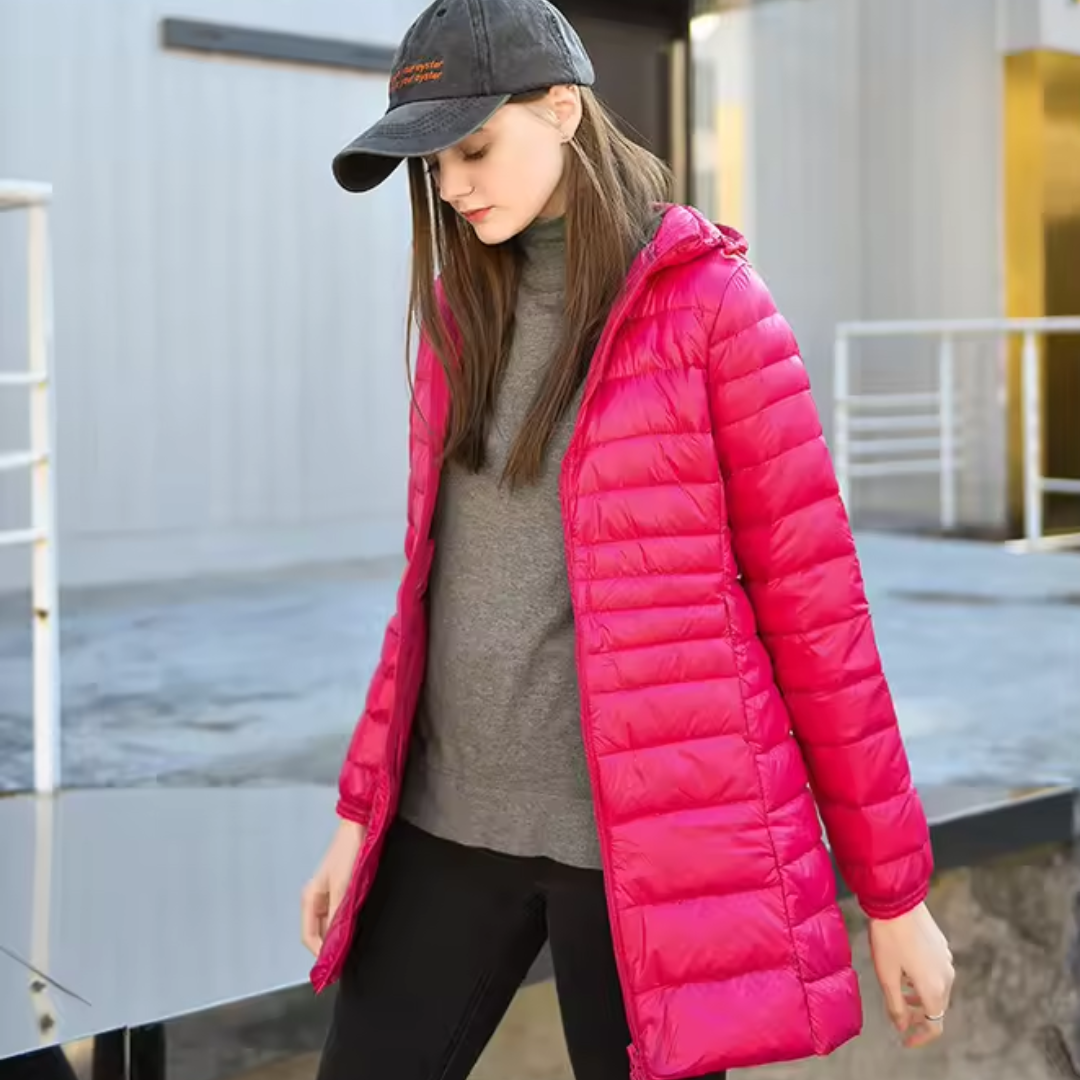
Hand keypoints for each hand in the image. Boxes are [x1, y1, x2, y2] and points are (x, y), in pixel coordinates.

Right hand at [301, 819, 365, 956]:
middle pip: (320, 933)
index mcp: (310, 898)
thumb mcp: (343, 887)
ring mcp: (331, 894)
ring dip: (341, 934)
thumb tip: (335, 945)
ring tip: (355, 944)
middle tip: (348, 958)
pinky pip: (342, 914)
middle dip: (331, 946)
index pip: (309, 937)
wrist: (362, 824)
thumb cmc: (349, 853)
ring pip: (332, 924)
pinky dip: (348, 922)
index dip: (321, 954)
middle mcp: (317, 898)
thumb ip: (337, 917)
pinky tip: (359, 926)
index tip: (335, 967)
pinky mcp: (344, 888)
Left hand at [868, 902, 954, 1047]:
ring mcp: (946, 960)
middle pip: (937, 1009)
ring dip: (920, 999)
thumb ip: (895, 1006)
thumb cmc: (888, 938)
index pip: (934, 1026)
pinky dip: (923, 982)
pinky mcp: (942, 947)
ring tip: (900, 994)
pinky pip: (937, 973)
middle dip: (918, 1018)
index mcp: (934, 989)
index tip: (904, 1041)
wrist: (897, 901)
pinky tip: (907, 972)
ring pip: (937, 990)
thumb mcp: (887, 976)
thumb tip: (901, 1026)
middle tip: (898, 1017)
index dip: (920, 1038)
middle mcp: (947, 977)